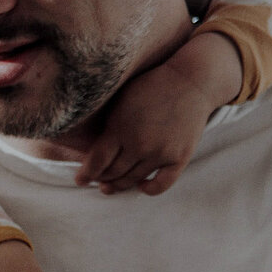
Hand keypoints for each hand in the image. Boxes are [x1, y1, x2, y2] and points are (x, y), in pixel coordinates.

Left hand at [77, 31, 238, 194]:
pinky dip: (149, 190)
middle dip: (101, 179)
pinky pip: (161, 185)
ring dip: (119, 185)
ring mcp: (160, 153)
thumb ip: (109, 126)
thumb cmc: (152, 86)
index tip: (80, 180)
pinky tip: (141, 186)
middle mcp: (140, 145)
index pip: (97, 161)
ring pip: (132, 180)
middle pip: (113, 173)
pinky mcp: (179, 158)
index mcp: (120, 128)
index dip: (86, 174)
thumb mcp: (121, 101)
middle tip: (95, 181)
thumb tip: (92, 150)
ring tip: (110, 186)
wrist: (191, 81)